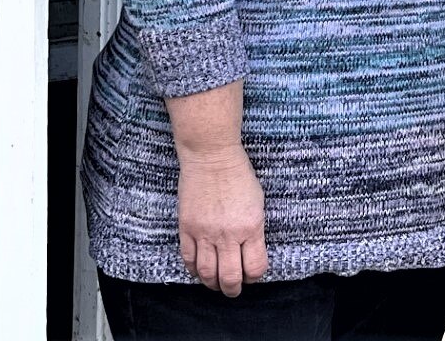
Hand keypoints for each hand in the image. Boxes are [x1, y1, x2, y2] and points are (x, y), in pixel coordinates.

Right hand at [177, 147, 267, 294]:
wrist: (211, 155)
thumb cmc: (238, 174)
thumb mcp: (257, 202)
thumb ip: (254, 230)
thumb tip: (250, 252)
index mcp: (251, 227)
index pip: (255, 267)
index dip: (255, 276)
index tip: (252, 274)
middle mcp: (228, 234)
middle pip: (230, 277)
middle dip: (233, 289)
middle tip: (234, 289)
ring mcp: (205, 232)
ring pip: (207, 273)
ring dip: (212, 283)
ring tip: (216, 284)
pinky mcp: (187, 228)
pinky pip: (188, 259)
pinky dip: (194, 270)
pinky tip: (199, 270)